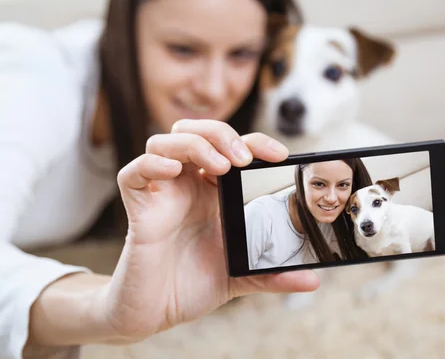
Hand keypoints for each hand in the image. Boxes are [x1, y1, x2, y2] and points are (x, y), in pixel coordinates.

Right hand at [101, 119, 319, 341]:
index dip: (254, 142)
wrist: (155, 313)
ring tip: (219, 166)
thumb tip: (311, 281)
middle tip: (242, 158)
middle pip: (194, 131)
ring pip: (163, 142)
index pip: (230, 148)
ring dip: (193, 144)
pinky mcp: (139, 209)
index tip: (278, 155)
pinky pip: (133, 173)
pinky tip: (172, 171)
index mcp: (212, 193)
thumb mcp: (239, 276)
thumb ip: (271, 274)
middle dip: (220, 133)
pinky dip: (151, 164)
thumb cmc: (191, 286)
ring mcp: (161, 194)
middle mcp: (186, 186)